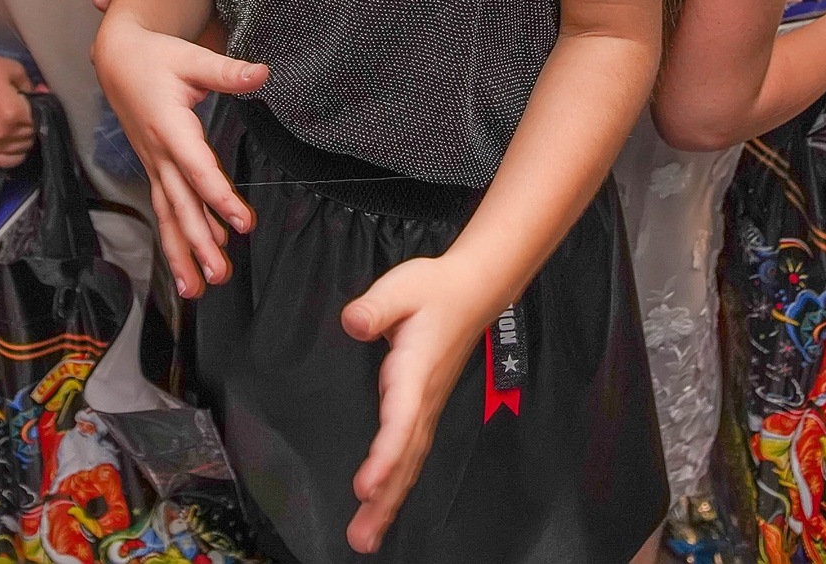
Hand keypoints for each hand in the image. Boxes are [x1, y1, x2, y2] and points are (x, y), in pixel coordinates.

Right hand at [91, 16, 266, 297]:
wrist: (117, 60)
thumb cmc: (157, 58)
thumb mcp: (192, 58)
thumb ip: (227, 71)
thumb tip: (263, 73)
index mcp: (169, 127)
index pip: (197, 168)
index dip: (219, 197)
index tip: (243, 223)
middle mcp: (158, 153)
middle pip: (180, 204)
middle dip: (198, 242)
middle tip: (219, 274)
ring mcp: (154, 165)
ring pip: (168, 215)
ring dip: (183, 252)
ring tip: (199, 288)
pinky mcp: (155, 169)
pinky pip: (165, 209)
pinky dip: (176, 238)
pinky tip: (193, 263)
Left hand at [339, 255, 501, 553]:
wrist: (472, 292)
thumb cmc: (433, 289)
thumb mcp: (401, 286)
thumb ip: (376, 307)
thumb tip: (353, 322)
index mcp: (415, 372)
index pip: (401, 422)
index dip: (384, 457)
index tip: (366, 487)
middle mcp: (424, 399)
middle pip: (405, 458)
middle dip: (384, 500)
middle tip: (361, 537)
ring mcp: (428, 408)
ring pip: (410, 464)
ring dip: (389, 502)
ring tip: (367, 537)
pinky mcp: (425, 411)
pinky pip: (412, 456)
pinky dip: (398, 486)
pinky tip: (384, 507)